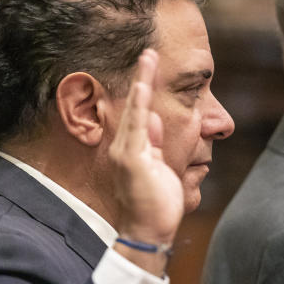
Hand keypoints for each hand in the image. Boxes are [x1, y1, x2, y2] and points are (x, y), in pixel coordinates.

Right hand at [110, 50, 183, 274]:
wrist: (148, 232)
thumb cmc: (156, 206)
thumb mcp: (158, 168)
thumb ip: (153, 144)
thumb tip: (151, 119)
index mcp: (132, 150)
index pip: (139, 113)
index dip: (143, 89)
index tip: (150, 65)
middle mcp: (125, 148)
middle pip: (134, 106)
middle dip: (141, 78)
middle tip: (148, 51)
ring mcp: (126, 152)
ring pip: (135, 110)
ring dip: (141, 83)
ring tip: (148, 57)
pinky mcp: (131, 159)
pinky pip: (136, 126)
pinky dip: (140, 103)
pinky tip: (143, 86)